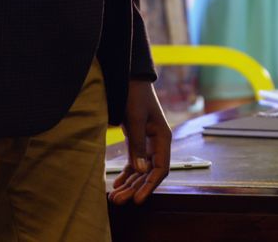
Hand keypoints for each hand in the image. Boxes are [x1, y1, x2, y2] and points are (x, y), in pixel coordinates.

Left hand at [108, 80, 171, 204]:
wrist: (128, 77)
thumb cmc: (134, 94)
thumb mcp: (135, 118)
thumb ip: (137, 145)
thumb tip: (141, 171)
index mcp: (163, 137)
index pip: (161, 169)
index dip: (150, 185)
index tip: (138, 199)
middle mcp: (157, 143)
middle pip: (148, 173)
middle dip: (134, 188)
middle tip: (118, 200)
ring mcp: (147, 142)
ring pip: (140, 170)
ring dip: (129, 183)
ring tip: (115, 196)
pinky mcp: (136, 140)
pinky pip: (133, 162)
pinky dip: (126, 173)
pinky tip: (117, 184)